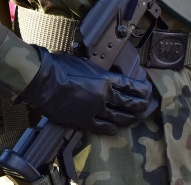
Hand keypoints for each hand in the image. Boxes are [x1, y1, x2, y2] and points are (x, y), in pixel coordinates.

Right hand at [15, 47, 154, 134]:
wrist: (43, 80)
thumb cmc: (58, 66)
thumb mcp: (83, 61)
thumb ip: (96, 70)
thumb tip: (101, 72)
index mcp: (105, 79)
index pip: (132, 86)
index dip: (143, 89)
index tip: (147, 89)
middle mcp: (105, 96)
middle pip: (131, 103)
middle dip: (143, 105)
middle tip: (148, 106)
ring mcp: (96, 110)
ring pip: (121, 117)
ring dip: (131, 118)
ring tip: (136, 118)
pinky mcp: (85, 121)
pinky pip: (104, 128)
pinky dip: (113, 128)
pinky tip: (117, 127)